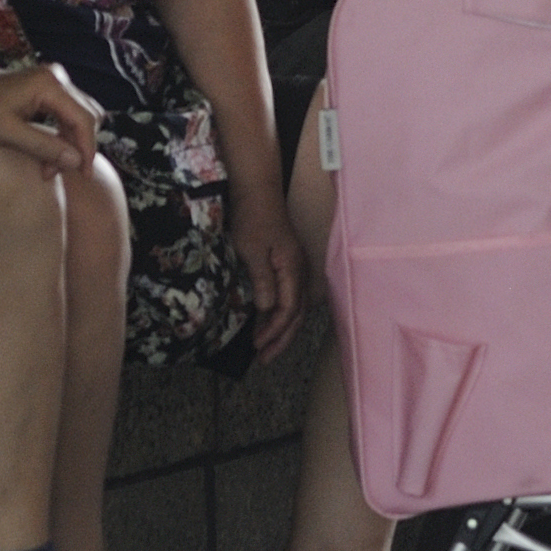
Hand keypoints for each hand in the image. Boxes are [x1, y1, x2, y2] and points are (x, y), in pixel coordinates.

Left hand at [0, 58, 98, 175]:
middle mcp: (57, 78)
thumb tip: (76, 161)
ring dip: (69, 143)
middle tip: (57, 172)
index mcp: (49, 85)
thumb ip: (42, 146)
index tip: (84, 174)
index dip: (87, 149)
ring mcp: (53, 82)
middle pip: (86, 116)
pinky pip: (66, 114)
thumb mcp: (6, 132)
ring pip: (78, 117)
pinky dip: (61, 136)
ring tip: (48, 167)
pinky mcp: (47, 89)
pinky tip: (47, 154)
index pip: (84, 119)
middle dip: (77, 147)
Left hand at [234, 197, 310, 362]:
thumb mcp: (252, 249)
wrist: (257, 192)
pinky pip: (289, 297)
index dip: (274, 330)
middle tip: (264, 358)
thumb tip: (268, 308)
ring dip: (281, 329)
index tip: (257, 344)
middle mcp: (299, 270)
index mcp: (292, 268)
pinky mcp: (287, 265)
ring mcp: (295, 268)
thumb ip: (263, 279)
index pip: (289, 308)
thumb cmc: (253, 218)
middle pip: (297, 313)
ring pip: (295, 307)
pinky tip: (266, 321)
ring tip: (265, 348)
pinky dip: (279, 315)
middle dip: (282, 338)